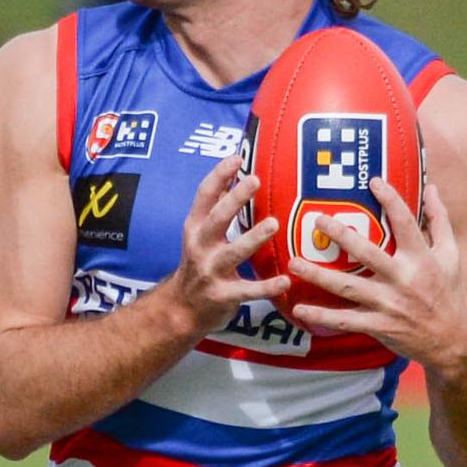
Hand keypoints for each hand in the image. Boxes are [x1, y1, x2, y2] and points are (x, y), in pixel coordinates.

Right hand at [168, 155, 289, 333]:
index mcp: (195, 227)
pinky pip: (248, 290)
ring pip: (233, 253)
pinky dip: (266, 286)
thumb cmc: (199, 262)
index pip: (204, 196)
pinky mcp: (223, 295)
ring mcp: (210, 271)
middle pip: (216, 219)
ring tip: (273, 224)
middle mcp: (200, 246)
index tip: (237, 157)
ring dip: (253, 238)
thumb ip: (215, 206)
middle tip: (254, 180)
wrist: (181, 309)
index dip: (219, 175)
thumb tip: (235, 171)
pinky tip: (285, 280)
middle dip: (234, 199)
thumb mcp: (199, 233)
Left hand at [288, 180, 466, 375]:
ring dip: (319, 275)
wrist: (454, 342)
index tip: (372, 181)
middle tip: (317, 220)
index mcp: (421, 259)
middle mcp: (403, 279)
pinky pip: (346, 320)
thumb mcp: (451, 255)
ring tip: (293, 262)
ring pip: (348, 287)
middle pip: (367, 253)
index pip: (405, 223)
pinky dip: (322, 316)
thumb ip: (440, 220)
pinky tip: (299, 308)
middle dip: (341, 235)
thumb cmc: (451, 292)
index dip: (390, 200)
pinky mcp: (379, 326)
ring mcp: (389, 305)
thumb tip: (431, 187)